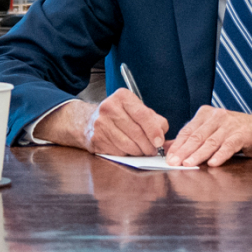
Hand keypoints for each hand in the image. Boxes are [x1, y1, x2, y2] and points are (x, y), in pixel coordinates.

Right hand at [43, 88, 168, 155]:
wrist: (89, 121)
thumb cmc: (119, 116)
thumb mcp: (136, 109)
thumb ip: (153, 119)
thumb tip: (163, 133)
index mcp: (122, 97)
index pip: (142, 115)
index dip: (153, 130)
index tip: (160, 141)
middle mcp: (109, 107)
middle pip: (136, 132)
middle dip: (148, 145)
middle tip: (153, 150)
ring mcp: (101, 124)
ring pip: (128, 144)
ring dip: (139, 152)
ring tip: (142, 151)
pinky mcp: (96, 139)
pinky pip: (118, 152)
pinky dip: (127, 154)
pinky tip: (129, 151)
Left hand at [164, 106, 251, 166]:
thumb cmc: (236, 133)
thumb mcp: (213, 133)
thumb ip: (193, 139)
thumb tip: (168, 148)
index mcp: (206, 114)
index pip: (188, 130)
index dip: (177, 145)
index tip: (168, 158)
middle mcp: (217, 116)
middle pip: (197, 136)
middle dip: (184, 151)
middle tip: (173, 163)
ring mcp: (230, 123)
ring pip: (211, 141)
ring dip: (198, 154)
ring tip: (188, 164)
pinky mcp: (243, 133)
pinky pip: (229, 145)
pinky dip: (220, 154)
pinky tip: (212, 163)